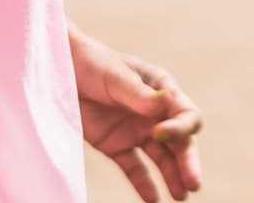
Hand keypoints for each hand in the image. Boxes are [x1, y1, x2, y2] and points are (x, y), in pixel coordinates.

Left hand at [70, 28, 202, 201]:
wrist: (60, 70)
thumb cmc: (93, 63)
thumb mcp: (116, 75)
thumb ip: (139, 94)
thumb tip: (166, 104)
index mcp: (162, 91)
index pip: (185, 114)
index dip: (180, 128)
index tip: (160, 133)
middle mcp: (154, 114)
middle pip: (179, 141)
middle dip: (187, 161)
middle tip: (193, 183)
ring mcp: (135, 131)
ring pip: (161, 158)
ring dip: (172, 175)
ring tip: (180, 197)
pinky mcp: (116, 146)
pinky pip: (134, 168)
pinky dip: (143, 184)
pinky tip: (153, 199)